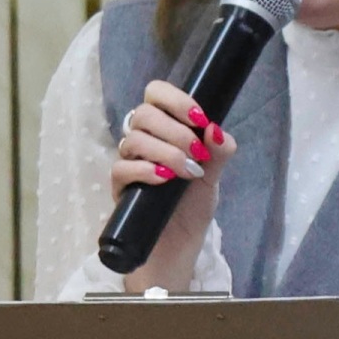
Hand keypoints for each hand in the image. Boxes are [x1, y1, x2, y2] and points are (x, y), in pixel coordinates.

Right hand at [112, 80, 234, 291]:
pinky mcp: (120, 188)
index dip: (175, 99)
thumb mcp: (214, 177)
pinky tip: (164, 180)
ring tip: (188, 172)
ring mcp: (129, 163)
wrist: (178, 245)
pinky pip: (121, 168)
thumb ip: (219, 152)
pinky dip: (145, 170)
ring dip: (166, 152)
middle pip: (144, 114)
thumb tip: (216, 128)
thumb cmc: (192, 206)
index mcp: (165, 130)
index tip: (199, 118)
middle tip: (197, 153)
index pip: (156, 94)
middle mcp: (144, 142)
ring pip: (133, 140)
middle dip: (175, 131)